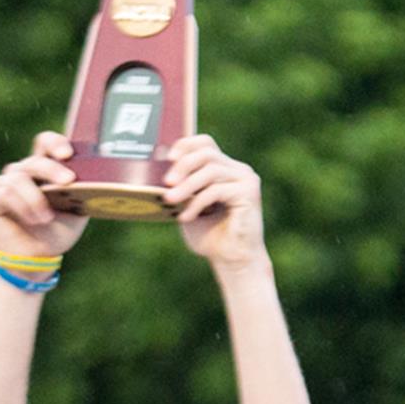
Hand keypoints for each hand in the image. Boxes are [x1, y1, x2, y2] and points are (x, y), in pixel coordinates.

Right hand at [0, 133, 84, 258]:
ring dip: (35, 199)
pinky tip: (31, 219)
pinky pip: (2, 194)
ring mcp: (2, 184)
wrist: (38, 257)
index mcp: (44, 170)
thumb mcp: (78, 210)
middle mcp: (22, 172)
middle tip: (67, 181)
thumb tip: (102, 179)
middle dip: (51, 169)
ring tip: (46, 218)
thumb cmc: (58, 230)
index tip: (67, 153)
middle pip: (33, 160)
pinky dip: (20, 207)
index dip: (54, 142)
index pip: (44, 143)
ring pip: (17, 178)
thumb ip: (85, 192)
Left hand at [164, 134, 267, 267]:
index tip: (167, 159)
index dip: (185, 145)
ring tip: (171, 200)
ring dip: (187, 185)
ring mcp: (246, 180)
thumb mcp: (187, 206)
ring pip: (210, 170)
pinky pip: (217, 189)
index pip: (205, 143)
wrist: (232, 261)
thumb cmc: (210, 236)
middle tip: (167, 183)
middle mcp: (238, 170)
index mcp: (225, 169)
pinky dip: (197, 202)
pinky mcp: (249, 193)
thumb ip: (179, 188)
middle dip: (183, 165)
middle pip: (206, 152)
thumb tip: (155, 173)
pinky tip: (186, 217)